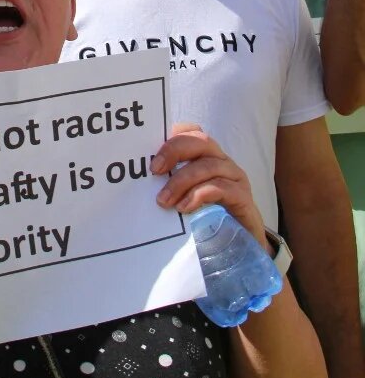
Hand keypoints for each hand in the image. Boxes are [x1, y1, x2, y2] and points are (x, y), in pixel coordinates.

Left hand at [151, 123, 267, 247]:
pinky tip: (184, 207)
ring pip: (209, 166)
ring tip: (164, 200)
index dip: (173, 134)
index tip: (151, 148)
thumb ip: (166, 184)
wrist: (239, 245)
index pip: (191, 132)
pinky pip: (222, 188)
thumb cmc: (204, 217)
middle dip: (174, 151)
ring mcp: (234, 179)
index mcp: (205, 157)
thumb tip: (135, 182)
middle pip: (201, 141)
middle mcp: (221, 162)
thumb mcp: (182, 196)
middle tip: (154, 170)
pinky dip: (199, 195)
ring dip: (182, 181)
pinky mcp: (243, 198)